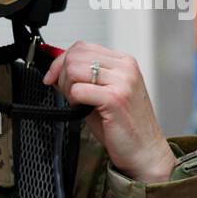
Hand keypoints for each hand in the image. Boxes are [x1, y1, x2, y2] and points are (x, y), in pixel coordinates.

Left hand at [42, 41, 176, 182]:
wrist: (144, 150)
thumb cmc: (123, 126)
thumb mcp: (103, 94)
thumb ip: (84, 79)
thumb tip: (56, 71)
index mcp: (123, 62)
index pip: (82, 47)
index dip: (60, 61)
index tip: (52, 77)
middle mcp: (125, 68)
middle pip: (75, 55)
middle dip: (61, 75)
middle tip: (67, 94)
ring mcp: (122, 81)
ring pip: (74, 70)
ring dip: (67, 88)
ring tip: (78, 102)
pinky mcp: (115, 98)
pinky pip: (78, 90)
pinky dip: (73, 101)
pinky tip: (83, 109)